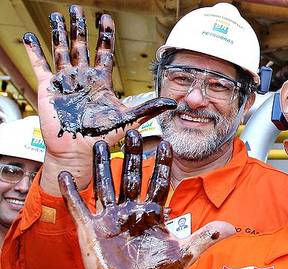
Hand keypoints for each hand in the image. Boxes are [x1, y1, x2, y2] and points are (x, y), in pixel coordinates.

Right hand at [23, 5, 175, 193]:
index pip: (103, 52)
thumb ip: (149, 109)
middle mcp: (82, 78)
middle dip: (79, 28)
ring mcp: (65, 82)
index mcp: (101, 82)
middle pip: (81, 46)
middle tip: (76, 8)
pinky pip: (40, 66)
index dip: (104, 35)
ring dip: (58, 33)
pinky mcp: (49, 89)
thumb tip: (173, 102)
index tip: (105, 17)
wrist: (79, 150)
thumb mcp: (128, 119)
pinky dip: (34, 52)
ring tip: (56, 15)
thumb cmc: (102, 136)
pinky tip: (30, 37)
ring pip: (61, 51)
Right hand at [58, 130, 234, 268]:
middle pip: (131, 176)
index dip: (162, 165)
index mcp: (152, 214)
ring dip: (101, 165)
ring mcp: (110, 218)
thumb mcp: (185, 254)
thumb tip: (233, 227)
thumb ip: (207, 237)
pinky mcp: (91, 229)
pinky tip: (66, 175)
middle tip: (133, 131)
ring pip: (105, 184)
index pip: (159, 183)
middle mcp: (131, 211)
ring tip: (98, 142)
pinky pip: (79, 207)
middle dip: (131, 155)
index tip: (167, 144)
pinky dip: (72, 192)